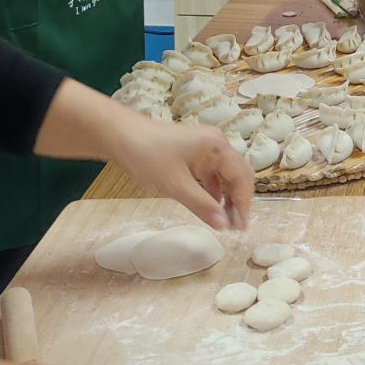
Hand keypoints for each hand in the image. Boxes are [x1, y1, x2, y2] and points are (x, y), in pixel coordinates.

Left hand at [104, 112, 252, 232]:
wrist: (121, 136)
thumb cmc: (149, 156)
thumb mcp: (175, 184)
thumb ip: (202, 205)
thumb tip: (224, 226)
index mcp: (217, 146)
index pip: (242, 176)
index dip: (244, 203)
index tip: (240, 228)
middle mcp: (216, 144)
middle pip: (238, 174)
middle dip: (239, 200)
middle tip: (235, 228)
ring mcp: (205, 149)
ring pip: (226, 176)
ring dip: (227, 197)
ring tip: (224, 221)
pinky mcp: (193, 155)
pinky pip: (211, 175)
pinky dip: (214, 192)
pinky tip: (210, 207)